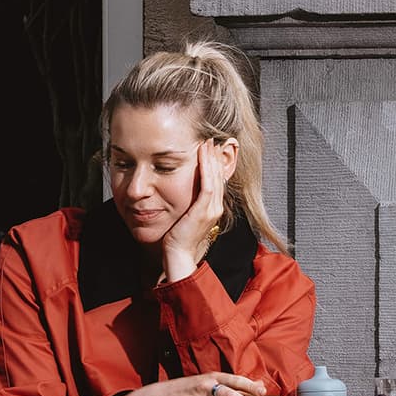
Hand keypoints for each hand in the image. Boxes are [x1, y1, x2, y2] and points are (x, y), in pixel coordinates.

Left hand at [160, 142, 229, 283]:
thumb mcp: (184, 218)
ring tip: (208, 142)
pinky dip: (206, 168)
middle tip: (211, 139)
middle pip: (219, 176)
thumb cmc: (176, 240)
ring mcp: (212, 210)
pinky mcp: (204, 211)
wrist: (177, 257)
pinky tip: (202, 155)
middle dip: (215, 156)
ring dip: (211, 158)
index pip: (216, 181)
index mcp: (212, 209)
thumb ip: (187, 205)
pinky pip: (208, 185)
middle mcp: (216, 208)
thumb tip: (179, 193)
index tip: (208, 148)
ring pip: (215, 177)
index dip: (213, 164)